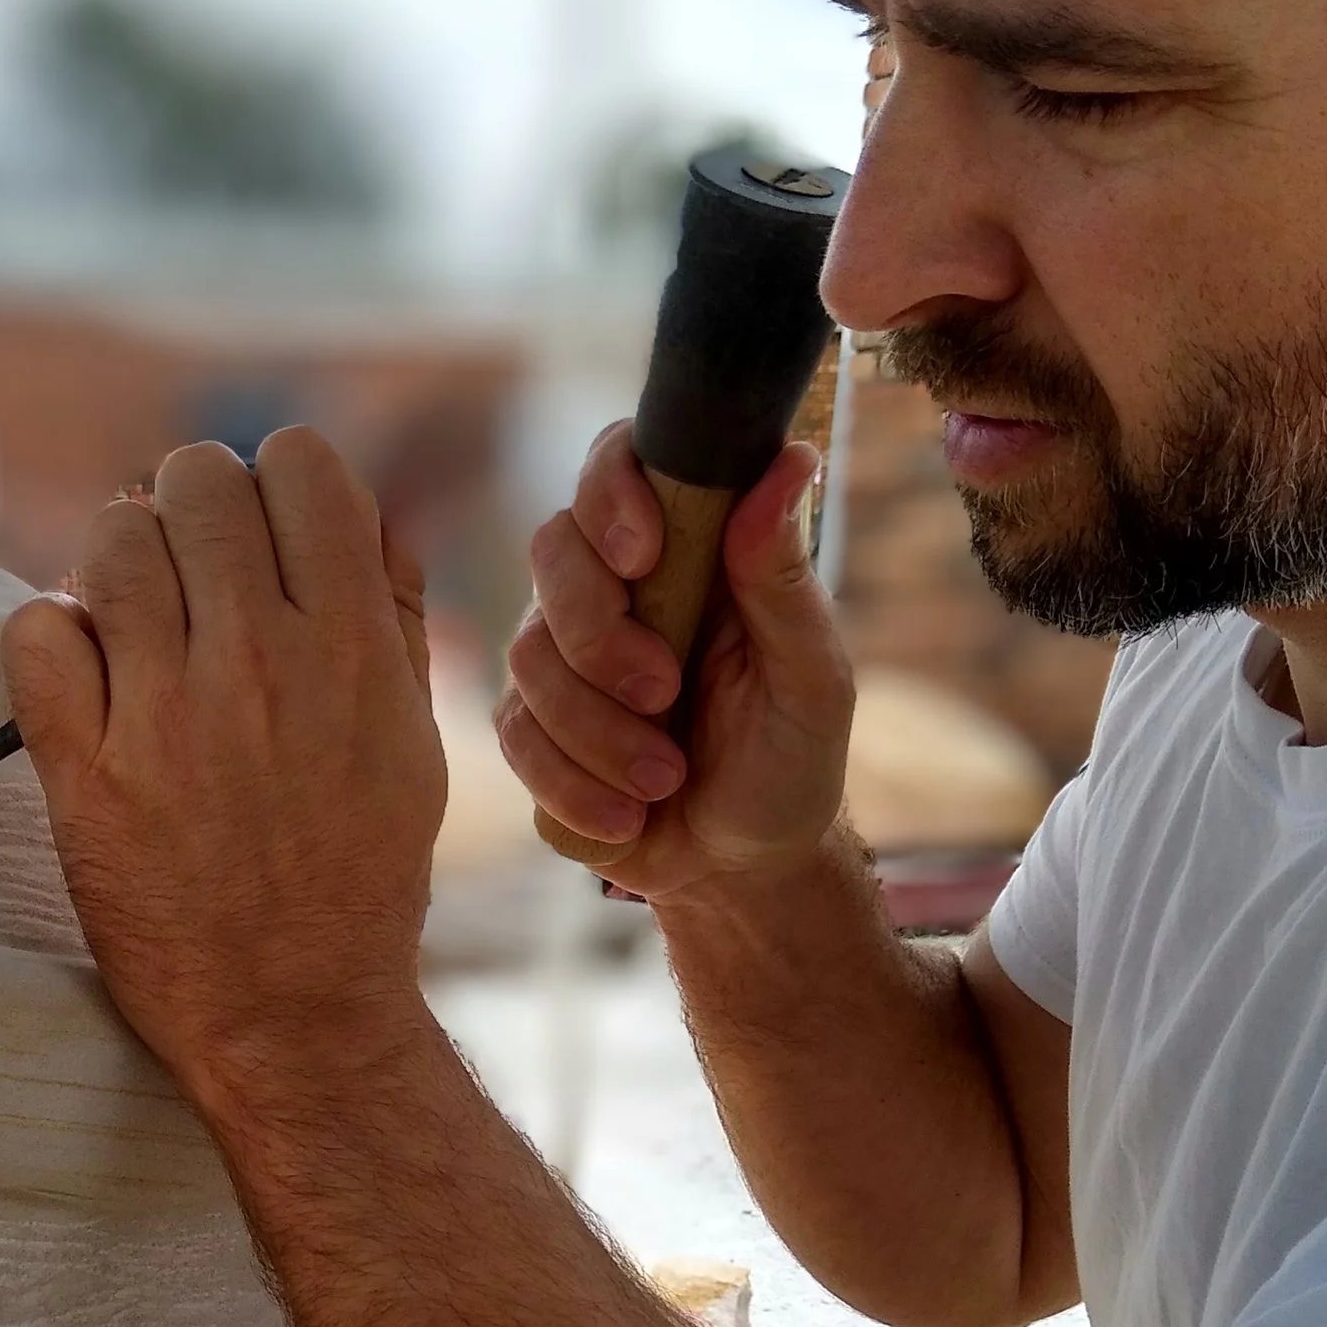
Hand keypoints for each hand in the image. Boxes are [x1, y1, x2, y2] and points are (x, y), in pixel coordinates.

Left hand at [1, 429, 444, 1119]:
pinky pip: (35, 633)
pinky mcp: (86, 772)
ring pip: (112, 540)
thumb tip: (358, 510)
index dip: (270, 483)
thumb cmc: (358, 877)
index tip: (259, 538)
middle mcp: (260, 663)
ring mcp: (168, 716)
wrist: (293, 1014)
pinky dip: (50, 639)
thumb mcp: (412, 740)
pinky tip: (84, 680)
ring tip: (132, 628)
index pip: (296, 462)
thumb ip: (391, 615)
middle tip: (188, 582)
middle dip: (187, 513)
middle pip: (194, 482)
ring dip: (117, 568)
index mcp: (352, 645)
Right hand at [499, 423, 852, 903]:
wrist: (741, 868)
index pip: (617, 463)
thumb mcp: (810, 677)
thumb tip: (791, 459)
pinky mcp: (530, 726)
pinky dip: (575, 785)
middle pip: (552, 551)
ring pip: (530, 657)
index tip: (641, 555)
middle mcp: (613, 588)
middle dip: (599, 632)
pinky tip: (629, 816)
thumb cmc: (789, 761)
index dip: (610, 492)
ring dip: (599, 731)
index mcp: (686, 550)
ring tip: (665, 779)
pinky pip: (517, 736)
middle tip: (663, 693)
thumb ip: (785, 577)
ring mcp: (562, 656)